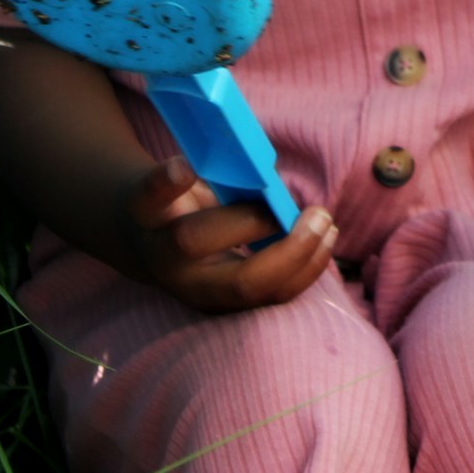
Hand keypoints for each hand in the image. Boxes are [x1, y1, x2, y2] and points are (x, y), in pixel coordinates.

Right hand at [118, 155, 335, 311]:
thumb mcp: (180, 180)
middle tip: (303, 206)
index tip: (185, 166)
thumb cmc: (177, 202)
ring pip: (244, 286)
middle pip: (196, 245)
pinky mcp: (223, 306)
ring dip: (296, 257)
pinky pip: (268, 297)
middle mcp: (165, 257)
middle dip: (254, 226)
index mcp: (147, 214)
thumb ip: (210, 170)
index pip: (151, 195)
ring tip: (326, 225)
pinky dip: (304, 270)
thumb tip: (258, 167)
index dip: (166, 182)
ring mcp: (193, 290)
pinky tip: (324, 242)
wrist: (151, 248)